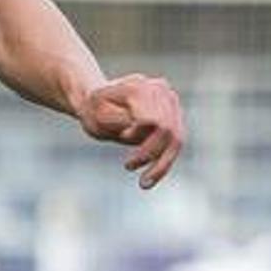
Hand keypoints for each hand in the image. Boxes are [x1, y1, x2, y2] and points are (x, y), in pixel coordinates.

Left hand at [77, 74, 183, 188]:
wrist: (96, 101)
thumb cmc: (94, 110)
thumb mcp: (99, 117)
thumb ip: (123, 120)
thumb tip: (150, 124)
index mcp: (140, 87)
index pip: (153, 120)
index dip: (140, 135)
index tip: (123, 136)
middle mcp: (161, 89)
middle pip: (168, 131)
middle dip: (151, 155)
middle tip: (129, 168)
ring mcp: (170, 100)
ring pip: (177, 139)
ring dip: (162, 164)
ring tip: (144, 184)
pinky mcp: (174, 114)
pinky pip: (176, 141)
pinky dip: (164, 161)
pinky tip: (150, 177)